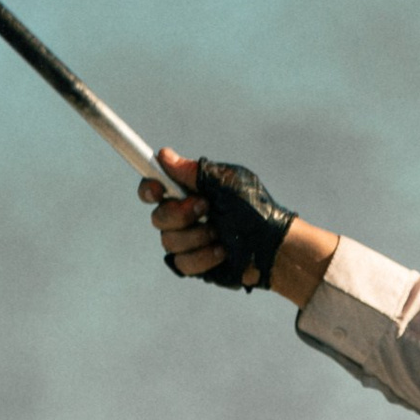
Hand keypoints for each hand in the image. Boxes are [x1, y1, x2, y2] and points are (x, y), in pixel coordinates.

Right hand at [142, 148, 333, 303]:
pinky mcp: (193, 264)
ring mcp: (187, 241)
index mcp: (188, 192)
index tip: (157, 189)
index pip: (154, 188)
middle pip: (157, 216)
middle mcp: (183, 215)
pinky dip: (203, 256)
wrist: (271, 244)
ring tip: (220, 233)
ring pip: (169, 241)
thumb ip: (194, 172)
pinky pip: (181, 263)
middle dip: (180, 214)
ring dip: (197, 236)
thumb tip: (163, 155)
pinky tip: (221, 251)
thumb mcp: (226, 182)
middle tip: (206, 208)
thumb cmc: (254, 208)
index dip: (148, 188)